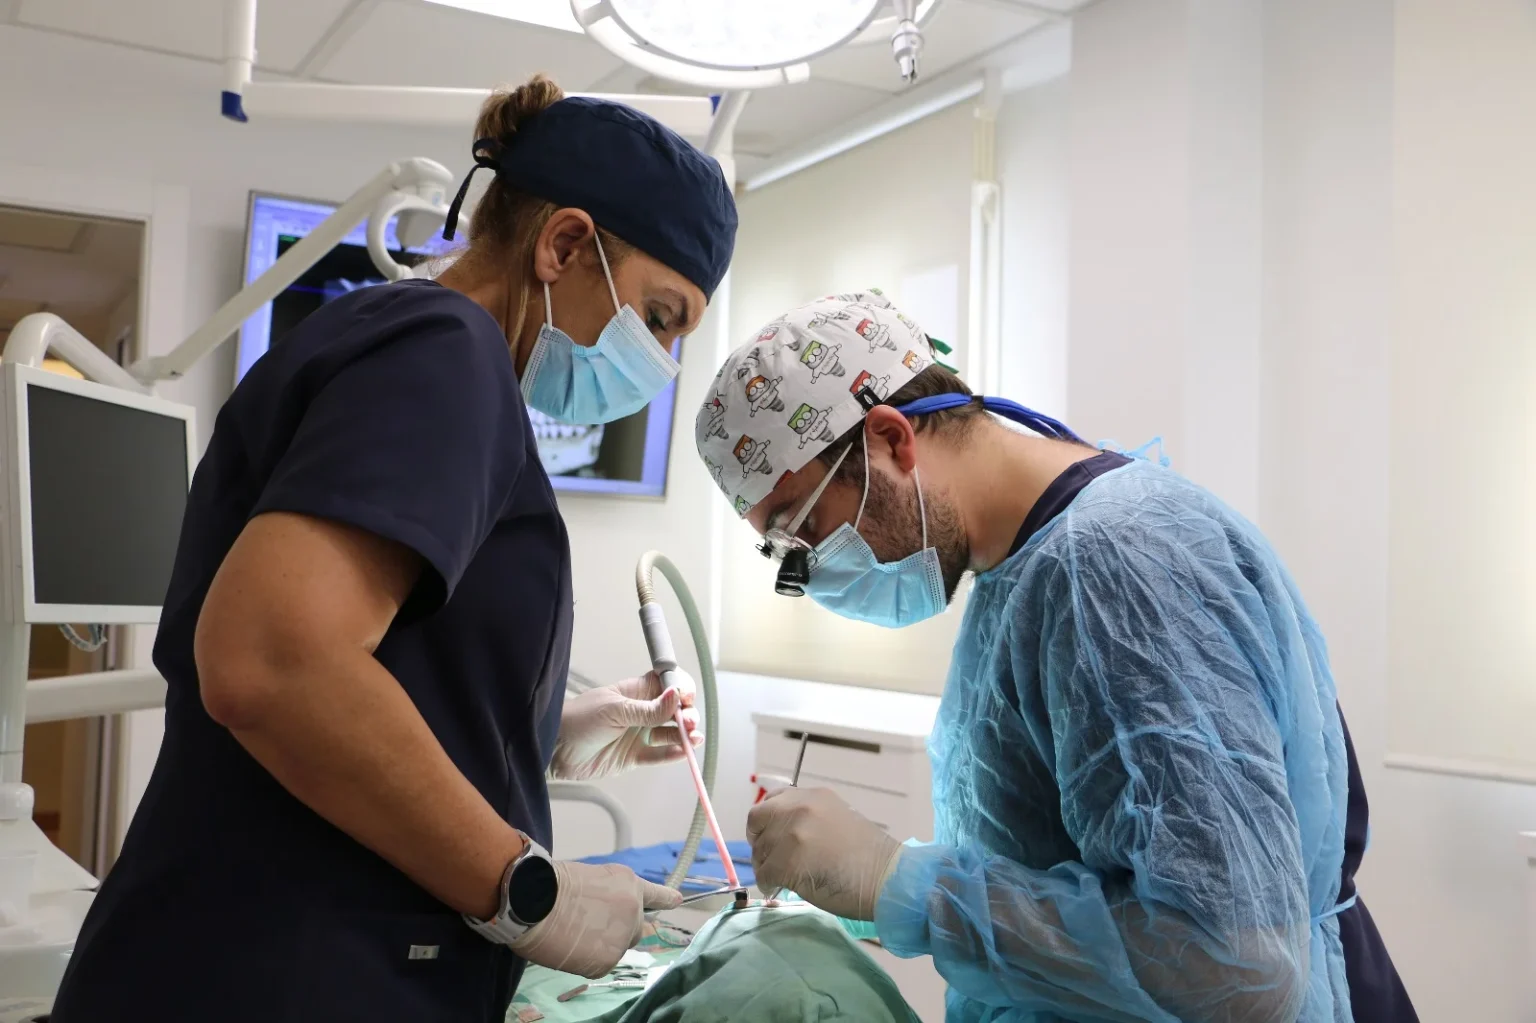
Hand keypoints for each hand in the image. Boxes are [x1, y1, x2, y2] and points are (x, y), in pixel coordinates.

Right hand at [509, 861, 680, 977]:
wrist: (537, 901)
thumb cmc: (555, 883)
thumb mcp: (592, 879)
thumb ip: (610, 896)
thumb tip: (607, 913)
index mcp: (630, 885)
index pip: (655, 895)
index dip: (666, 898)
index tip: (678, 900)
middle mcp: (635, 911)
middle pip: (635, 928)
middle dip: (619, 928)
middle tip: (590, 923)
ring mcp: (623, 937)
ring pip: (618, 947)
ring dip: (602, 943)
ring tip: (575, 932)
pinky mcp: (608, 960)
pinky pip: (602, 963)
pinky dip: (588, 959)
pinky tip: (571, 946)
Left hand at [549, 673, 702, 780]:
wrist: (554, 750)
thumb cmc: (578, 720)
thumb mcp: (614, 710)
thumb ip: (647, 709)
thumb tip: (676, 696)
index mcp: (636, 692)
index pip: (667, 684)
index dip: (680, 688)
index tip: (686, 696)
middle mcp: (642, 712)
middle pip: (674, 710)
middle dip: (687, 714)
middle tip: (688, 722)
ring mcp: (639, 734)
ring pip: (670, 733)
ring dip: (685, 735)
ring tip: (692, 739)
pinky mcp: (635, 756)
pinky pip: (659, 754)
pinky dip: (673, 754)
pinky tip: (683, 752)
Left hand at [746, 787, 903, 921]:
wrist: (886, 878)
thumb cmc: (867, 857)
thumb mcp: (834, 820)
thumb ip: (806, 819)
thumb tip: (778, 834)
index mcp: (812, 796)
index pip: (772, 799)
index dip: (767, 820)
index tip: (771, 837)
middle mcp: (799, 807)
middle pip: (757, 819)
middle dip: (759, 841)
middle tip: (770, 860)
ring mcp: (793, 833)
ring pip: (760, 851)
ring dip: (767, 867)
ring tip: (784, 878)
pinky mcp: (788, 861)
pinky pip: (764, 875)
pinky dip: (769, 885)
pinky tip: (783, 888)